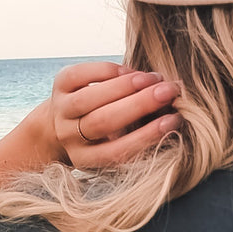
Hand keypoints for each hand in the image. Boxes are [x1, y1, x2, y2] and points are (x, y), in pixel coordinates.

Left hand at [45, 60, 181, 169]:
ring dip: (126, 85)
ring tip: (153, 79)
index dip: (146, 136)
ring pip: (92, 97)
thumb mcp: (115, 145)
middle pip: (104, 121)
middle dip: (139, 104)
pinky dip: (109, 70)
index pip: (118, 151)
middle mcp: (70, 137)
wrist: (62, 122)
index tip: (173, 121)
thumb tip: (171, 115)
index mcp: (86, 159)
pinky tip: (130, 72)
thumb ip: (136, 136)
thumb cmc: (102, 137)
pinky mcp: (58, 85)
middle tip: (168, 92)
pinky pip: (82, 74)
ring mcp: (61, 111)